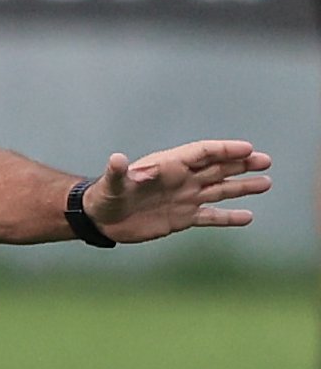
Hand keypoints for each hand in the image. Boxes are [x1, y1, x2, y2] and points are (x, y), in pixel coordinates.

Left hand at [83, 140, 271, 243]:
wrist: (102, 220)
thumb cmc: (105, 197)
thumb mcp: (111, 184)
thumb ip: (117, 172)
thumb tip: (116, 159)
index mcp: (167, 165)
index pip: (201, 153)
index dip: (224, 149)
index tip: (248, 149)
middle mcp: (180, 179)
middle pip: (216, 167)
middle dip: (240, 163)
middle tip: (266, 161)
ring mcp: (184, 198)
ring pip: (219, 189)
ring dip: (242, 186)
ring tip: (266, 183)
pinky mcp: (182, 218)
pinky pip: (211, 216)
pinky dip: (229, 217)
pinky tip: (248, 217)